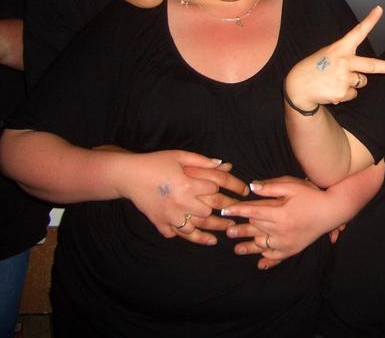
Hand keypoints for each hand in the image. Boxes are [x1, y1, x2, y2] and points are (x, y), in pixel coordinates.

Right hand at [116, 150, 248, 242]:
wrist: (128, 176)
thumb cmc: (156, 162)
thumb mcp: (180, 156)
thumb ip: (202, 162)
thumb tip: (225, 166)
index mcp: (187, 184)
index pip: (217, 187)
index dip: (234, 187)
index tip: (244, 190)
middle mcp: (181, 202)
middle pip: (210, 211)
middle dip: (227, 211)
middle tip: (240, 212)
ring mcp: (170, 216)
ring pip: (197, 227)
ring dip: (215, 229)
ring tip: (229, 229)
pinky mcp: (161, 223)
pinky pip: (179, 235)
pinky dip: (193, 237)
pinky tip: (205, 239)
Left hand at [222, 176, 349, 268]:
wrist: (332, 210)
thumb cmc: (312, 194)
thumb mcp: (292, 185)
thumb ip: (271, 187)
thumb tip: (251, 187)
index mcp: (279, 213)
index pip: (253, 211)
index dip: (237, 210)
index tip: (225, 210)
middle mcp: (281, 230)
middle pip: (255, 229)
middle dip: (240, 228)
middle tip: (227, 230)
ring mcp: (287, 242)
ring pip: (262, 245)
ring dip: (248, 247)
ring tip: (236, 249)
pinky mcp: (293, 249)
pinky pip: (277, 256)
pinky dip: (267, 260)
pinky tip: (260, 263)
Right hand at [283, 6, 384, 111]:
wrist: (297, 87)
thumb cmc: (314, 68)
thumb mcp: (327, 55)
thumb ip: (346, 59)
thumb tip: (363, 75)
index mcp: (339, 48)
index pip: (357, 32)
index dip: (370, 21)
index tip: (380, 9)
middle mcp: (344, 62)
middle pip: (373, 65)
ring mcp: (344, 78)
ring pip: (361, 82)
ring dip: (352, 83)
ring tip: (334, 80)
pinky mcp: (342, 93)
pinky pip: (353, 95)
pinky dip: (345, 94)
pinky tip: (331, 89)